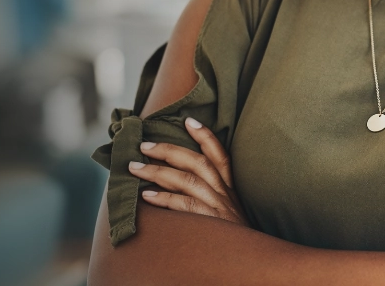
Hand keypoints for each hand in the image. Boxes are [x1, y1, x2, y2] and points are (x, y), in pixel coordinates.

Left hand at [127, 116, 249, 227]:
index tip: (189, 119)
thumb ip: (212, 197)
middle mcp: (225, 195)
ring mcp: (218, 208)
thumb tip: (177, 182)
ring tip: (134, 167)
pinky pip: (185, 206)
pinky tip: (147, 196)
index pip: (220, 156)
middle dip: (169, 150)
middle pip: (198, 163)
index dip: (206, 136)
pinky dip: (164, 199)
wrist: (250, 263)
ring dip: (157, 172)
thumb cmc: (233, 239)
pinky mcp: (211, 224)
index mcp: (230, 189)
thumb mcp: (229, 213)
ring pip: (187, 181)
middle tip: (144, 145)